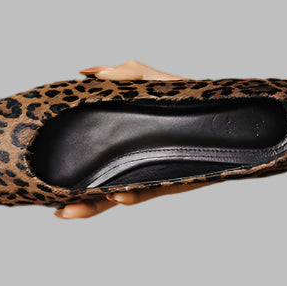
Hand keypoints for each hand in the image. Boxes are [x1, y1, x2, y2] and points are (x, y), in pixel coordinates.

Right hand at [55, 60, 203, 218]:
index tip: (51, 194)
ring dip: (99, 205)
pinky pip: (151, 191)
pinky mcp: (177, 180)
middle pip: (103, 192)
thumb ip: (124, 75)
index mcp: (128, 148)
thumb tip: (87, 72)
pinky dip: (133, 194)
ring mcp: (156, 174)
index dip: (73, 180)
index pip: (95, 168)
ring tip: (76, 208)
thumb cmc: (194, 99)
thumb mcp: (155, 83)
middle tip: (60, 212)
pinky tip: (118, 195)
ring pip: (122, 197)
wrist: (235, 114)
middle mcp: (139, 166)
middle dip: (81, 205)